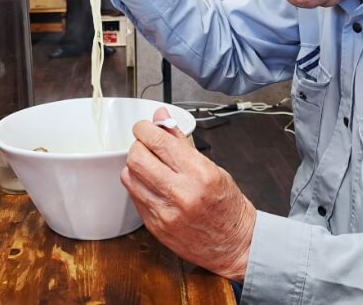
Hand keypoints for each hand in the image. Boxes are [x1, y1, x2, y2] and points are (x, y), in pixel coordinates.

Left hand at [121, 108, 256, 281]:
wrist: (234, 244)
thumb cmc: (227, 206)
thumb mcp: (213, 167)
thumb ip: (182, 143)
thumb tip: (162, 118)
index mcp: (200, 174)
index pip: (159, 142)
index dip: (145, 128)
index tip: (144, 127)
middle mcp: (181, 194)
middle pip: (137, 158)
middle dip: (138, 145)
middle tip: (146, 145)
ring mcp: (165, 213)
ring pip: (129, 177)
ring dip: (135, 165)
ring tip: (149, 165)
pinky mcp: (155, 226)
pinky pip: (134, 196)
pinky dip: (138, 184)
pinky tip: (151, 183)